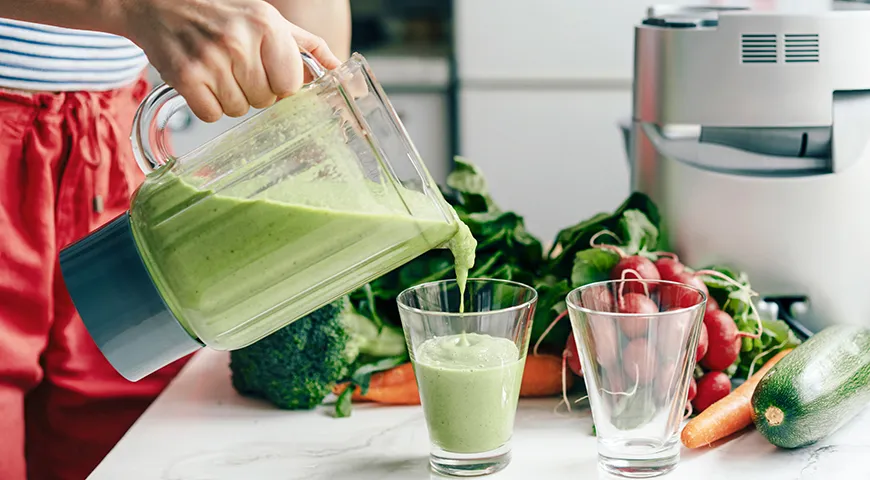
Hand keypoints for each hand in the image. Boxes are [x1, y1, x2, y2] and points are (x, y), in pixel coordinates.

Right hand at [122, 0, 341, 121]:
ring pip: (238, 110)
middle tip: (235, 67)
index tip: (265, 70)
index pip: (291, 84)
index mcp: (267, 25)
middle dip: (253, 90)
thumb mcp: (270, 21)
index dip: (279, 84)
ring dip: (229, 97)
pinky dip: (206, 105)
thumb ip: (309, 50)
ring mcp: (210, 59)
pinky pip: (211, 115)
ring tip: (217, 70)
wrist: (159, 4)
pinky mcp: (185, 77)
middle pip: (265, 100)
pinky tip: (200, 81)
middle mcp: (240, 41)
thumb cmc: (223, 15)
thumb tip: (343, 75)